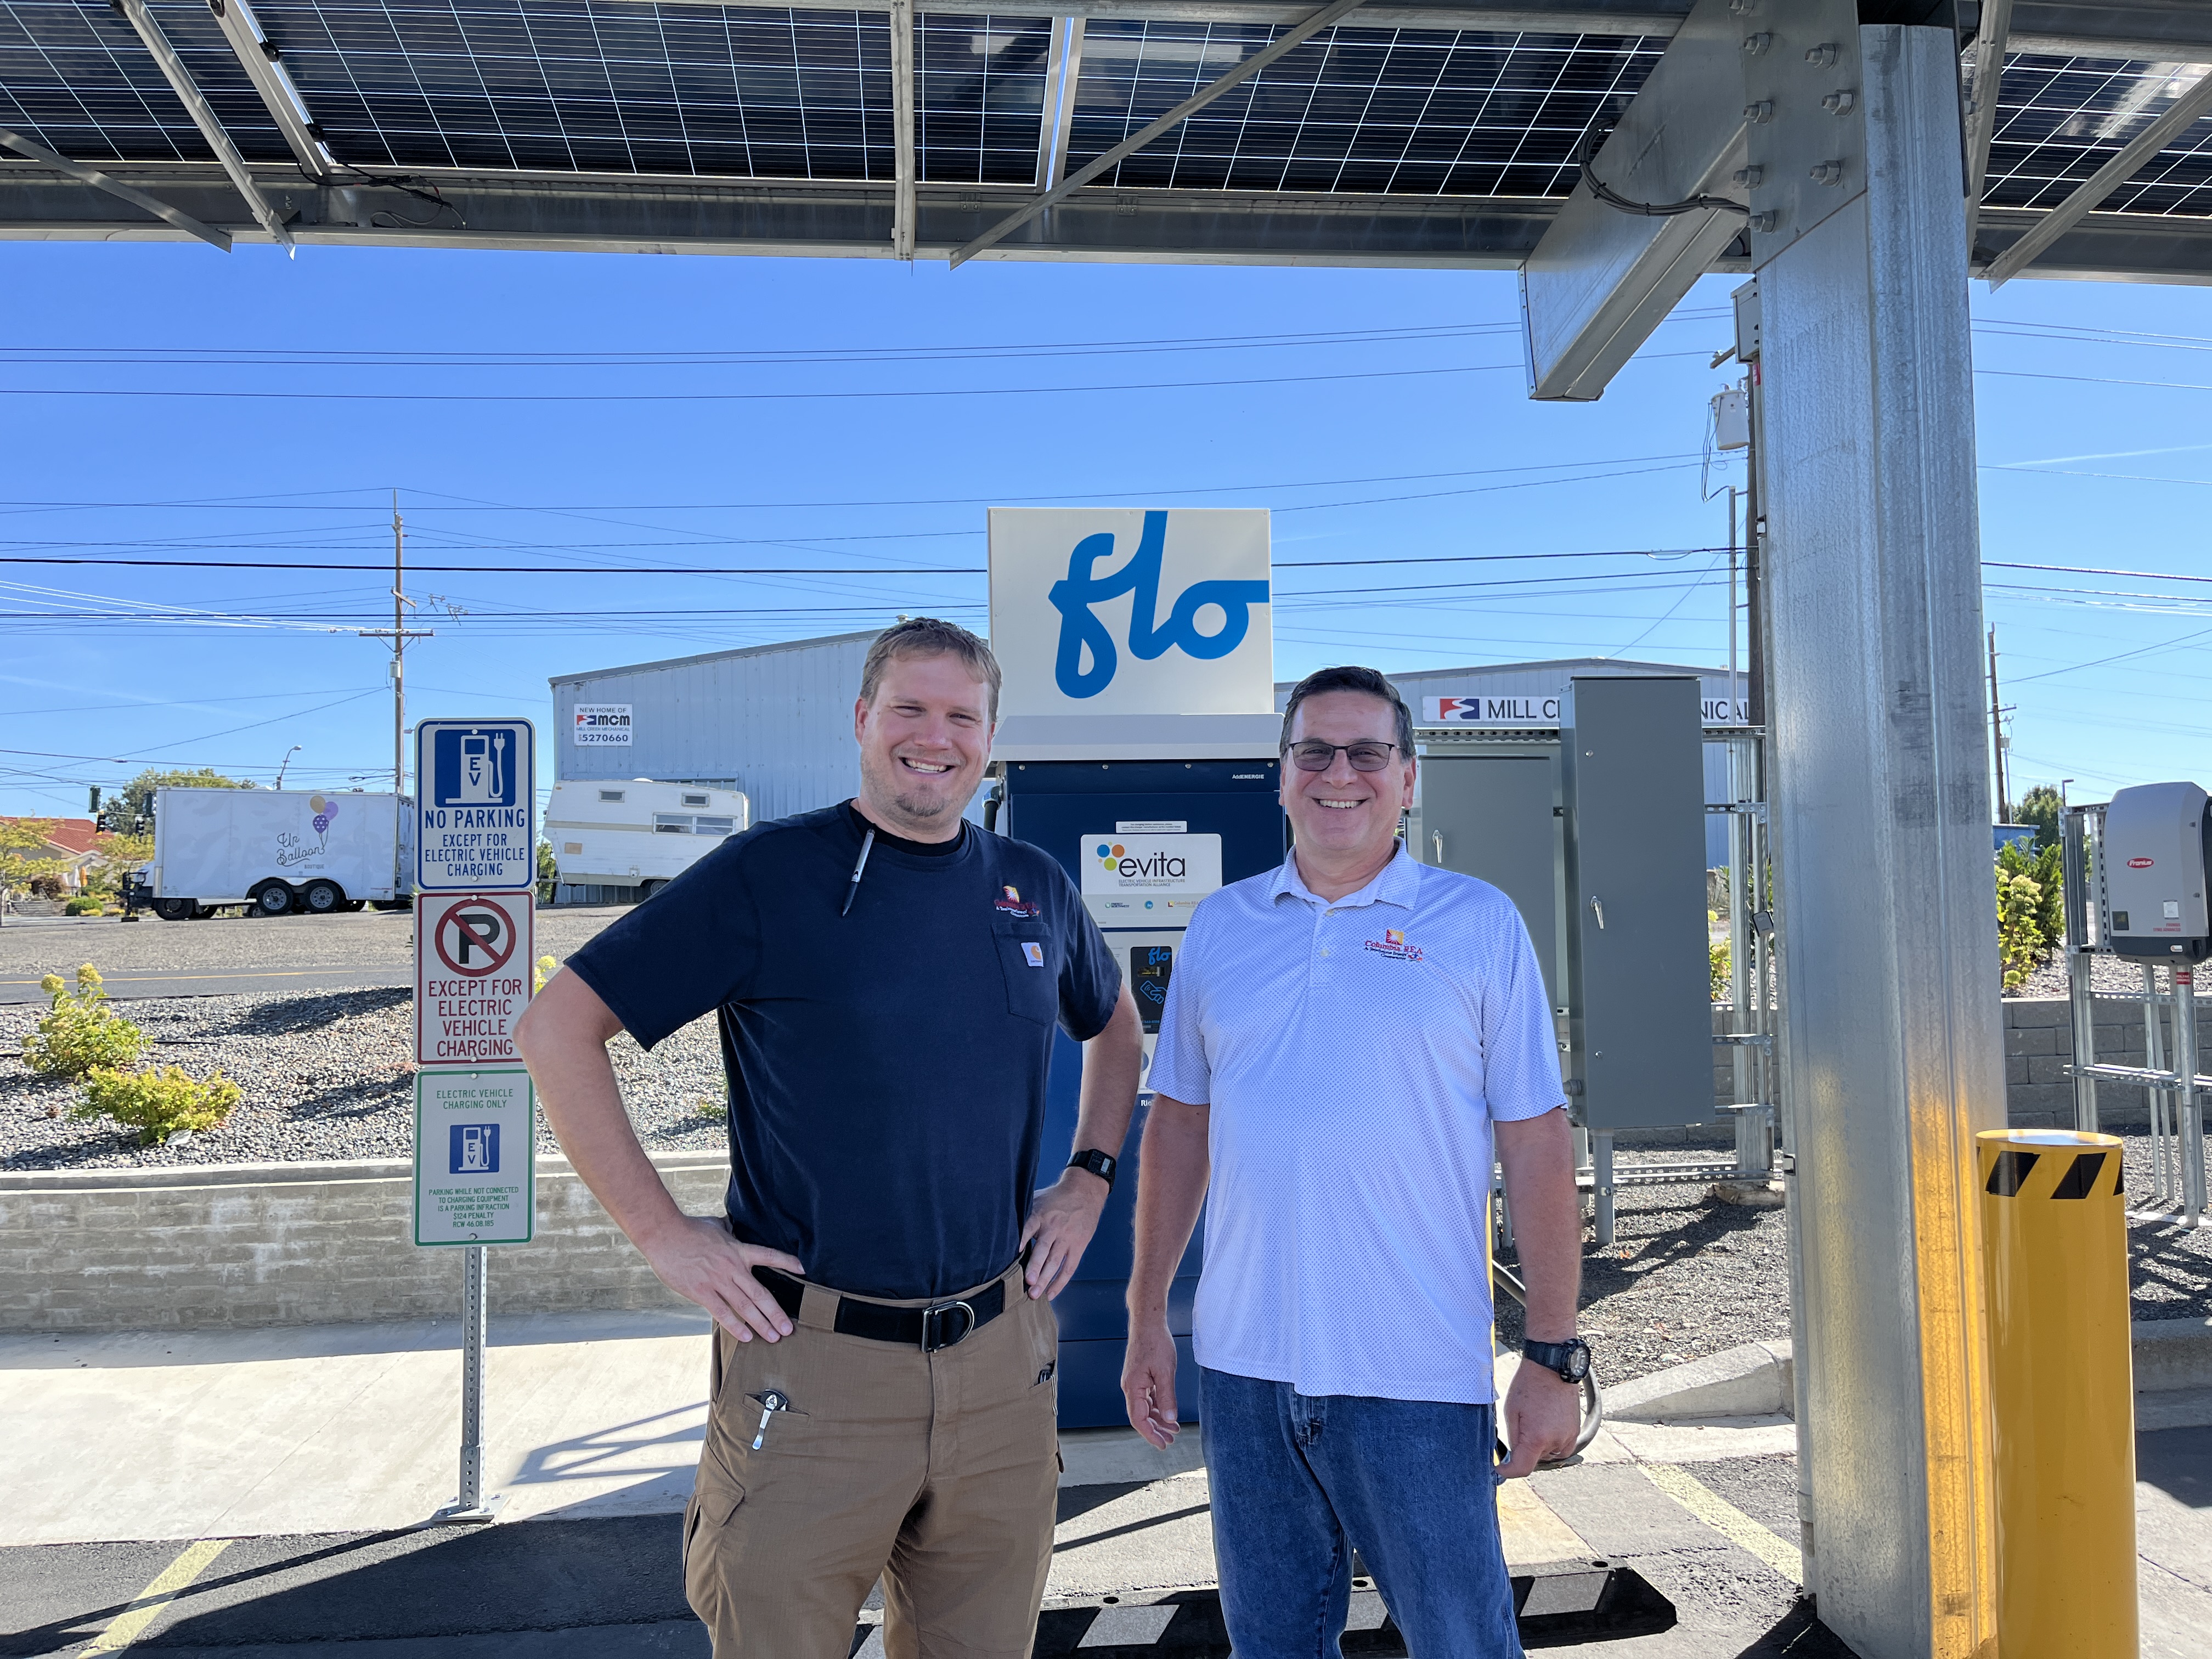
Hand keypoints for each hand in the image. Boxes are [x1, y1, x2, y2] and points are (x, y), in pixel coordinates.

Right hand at [639, 1214, 803, 1343]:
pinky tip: (746, 1337)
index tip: (803, 1270)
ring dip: (761, 1324)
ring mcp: (718, 1281)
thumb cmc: (689, 1229)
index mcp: (738, 1250)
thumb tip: (731, 1226)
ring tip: (773, 1337)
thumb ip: (728, 1231)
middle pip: (760, 1293)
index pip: (769, 1255)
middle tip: (788, 1328)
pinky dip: (735, 1326)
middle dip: (776, 1312)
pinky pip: (722, 1313)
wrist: (665, 1234)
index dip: (787, 1263)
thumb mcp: (716, 1226)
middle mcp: (732, 1267)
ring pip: (745, 1306)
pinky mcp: (701, 1292)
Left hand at [1019, 1171, 1108, 1299]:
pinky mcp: (1078, 1246)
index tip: (1015, 1252)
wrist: (1085, 1191)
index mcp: (1040, 1215)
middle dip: (1035, 1267)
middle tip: (1028, 1282)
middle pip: (1043, 1249)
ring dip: (1045, 1279)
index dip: (1022, 1239)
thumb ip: (1024, 1215)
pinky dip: (1060, 1282)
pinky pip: (1069, 1268)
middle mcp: (1054, 1228)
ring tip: (1035, 1293)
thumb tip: (1002, 1228)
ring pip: (1055, 1262)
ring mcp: (1067, 1238)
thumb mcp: (1037, 1199)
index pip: (1029, 1228)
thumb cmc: (1056, 1197)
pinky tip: (1051, 1293)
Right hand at [1121, 1317, 1180, 1447]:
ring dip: (1158, 1420)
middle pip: (1141, 1416)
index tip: (1163, 1445)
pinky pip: (1147, 1398)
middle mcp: (1130, 1387)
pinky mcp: (1140, 1377)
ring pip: (1144, 1408)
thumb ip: (1167, 1397)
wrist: (1147, 1322)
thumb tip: (1170, 1419)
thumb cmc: (1155, 1342)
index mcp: (1133, 1387)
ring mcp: (1134, 1382)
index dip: (1150, 1434)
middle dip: (1155, 1430)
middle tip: (1171, 1441)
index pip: (1139, 1419)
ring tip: (1173, 1429)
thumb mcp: (1165, 1371)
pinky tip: (1168, 1413)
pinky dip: (1157, 1407)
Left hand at [1497, 1354, 1581, 1479]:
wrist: (1552, 1368)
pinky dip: (1550, 1441)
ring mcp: (1568, 1438)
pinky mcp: (1575, 1433)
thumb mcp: (1511, 1412)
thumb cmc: (1529, 1386)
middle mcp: (1555, 1442)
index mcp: (1536, 1438)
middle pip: (1534, 1460)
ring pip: (1547, 1454)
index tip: (1500, 1468)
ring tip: (1534, 1421)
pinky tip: (1544, 1423)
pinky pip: (1559, 1447)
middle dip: (1523, 1450)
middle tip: (1519, 1427)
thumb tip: (1513, 1455)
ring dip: (1538, 1446)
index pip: (1522, 1469)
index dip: (1508, 1472)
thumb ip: (1513, 1438)